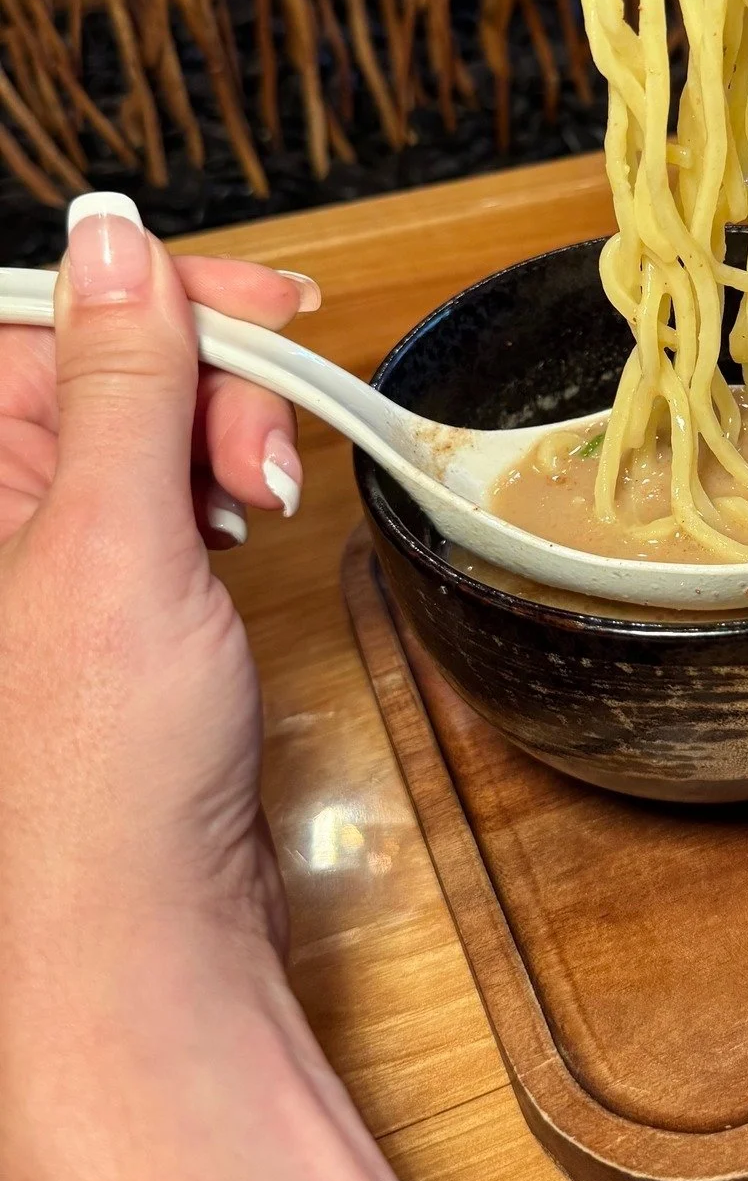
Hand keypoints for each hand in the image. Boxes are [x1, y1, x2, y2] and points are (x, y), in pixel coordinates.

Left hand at [0, 193, 437, 1180]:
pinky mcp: (104, 594)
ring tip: (264, 502)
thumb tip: (112, 236)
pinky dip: (218, 490)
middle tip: (266, 454)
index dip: (162, 296)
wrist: (137, 944)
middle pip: (104, 367)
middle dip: (208, 385)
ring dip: (224, 438)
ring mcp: (42, 554)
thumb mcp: (112, 544)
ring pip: (145, 425)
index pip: (47, 323)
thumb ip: (121, 381)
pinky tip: (244, 523)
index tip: (272, 302)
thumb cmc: (95, 779)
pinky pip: (164, 489)